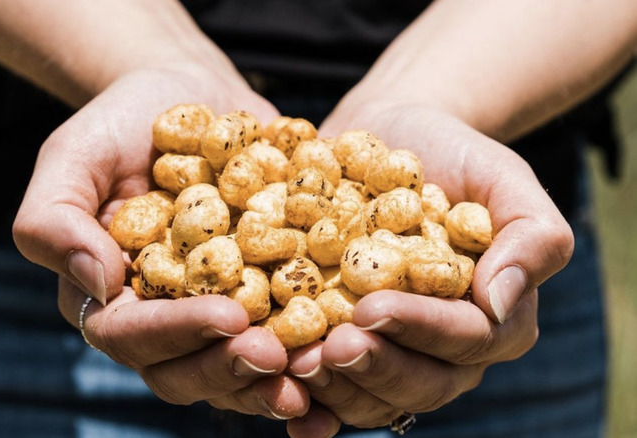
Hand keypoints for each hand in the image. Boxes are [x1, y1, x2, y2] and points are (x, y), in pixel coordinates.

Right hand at [13, 65, 309, 418]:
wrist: (187, 94)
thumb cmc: (120, 123)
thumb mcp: (72, 157)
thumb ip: (54, 220)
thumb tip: (97, 283)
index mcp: (109, 298)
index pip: (131, 335)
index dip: (177, 333)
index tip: (226, 316)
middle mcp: (162, 317)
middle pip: (186, 370)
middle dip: (230, 368)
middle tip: (276, 357)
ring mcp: (216, 310)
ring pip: (238, 369)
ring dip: (276, 378)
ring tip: (318, 368)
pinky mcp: (264, 294)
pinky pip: (287, 334)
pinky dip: (315, 350)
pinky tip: (350, 351)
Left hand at [284, 102, 572, 429]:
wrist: (389, 136)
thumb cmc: (453, 155)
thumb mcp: (502, 178)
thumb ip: (530, 236)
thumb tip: (500, 302)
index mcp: (490, 317)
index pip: (464, 339)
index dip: (420, 330)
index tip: (373, 309)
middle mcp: (441, 348)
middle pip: (417, 383)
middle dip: (373, 369)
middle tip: (329, 350)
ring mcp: (390, 350)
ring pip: (369, 395)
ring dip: (332, 388)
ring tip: (291, 364)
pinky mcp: (341, 342)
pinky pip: (327, 385)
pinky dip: (303, 397)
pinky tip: (276, 392)